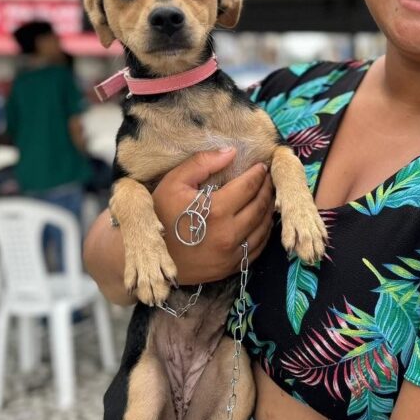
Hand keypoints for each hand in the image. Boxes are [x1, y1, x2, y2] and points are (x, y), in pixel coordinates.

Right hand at [154, 147, 274, 285]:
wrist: (150, 257)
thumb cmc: (160, 215)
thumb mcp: (174, 182)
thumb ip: (202, 163)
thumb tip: (231, 152)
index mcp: (216, 210)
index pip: (249, 186)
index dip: (258, 174)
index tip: (261, 166)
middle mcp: (228, 234)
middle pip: (260, 206)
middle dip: (267, 189)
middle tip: (267, 178)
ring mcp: (231, 254)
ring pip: (263, 227)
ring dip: (269, 208)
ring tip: (267, 195)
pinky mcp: (230, 267)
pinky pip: (257, 247)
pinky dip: (264, 231)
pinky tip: (261, 220)